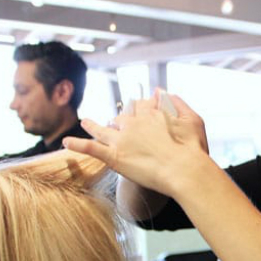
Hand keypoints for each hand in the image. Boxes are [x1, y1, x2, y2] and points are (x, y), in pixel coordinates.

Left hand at [65, 90, 209, 197]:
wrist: (185, 170)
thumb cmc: (193, 148)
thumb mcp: (194, 120)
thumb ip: (179, 103)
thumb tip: (162, 90)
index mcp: (151, 113)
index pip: (139, 106)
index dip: (137, 108)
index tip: (137, 109)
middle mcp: (134, 123)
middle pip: (120, 118)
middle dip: (118, 120)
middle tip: (116, 124)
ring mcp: (121, 140)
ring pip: (102, 130)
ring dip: (92, 125)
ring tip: (85, 122)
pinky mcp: (114, 157)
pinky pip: (91, 148)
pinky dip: (77, 145)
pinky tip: (66, 143)